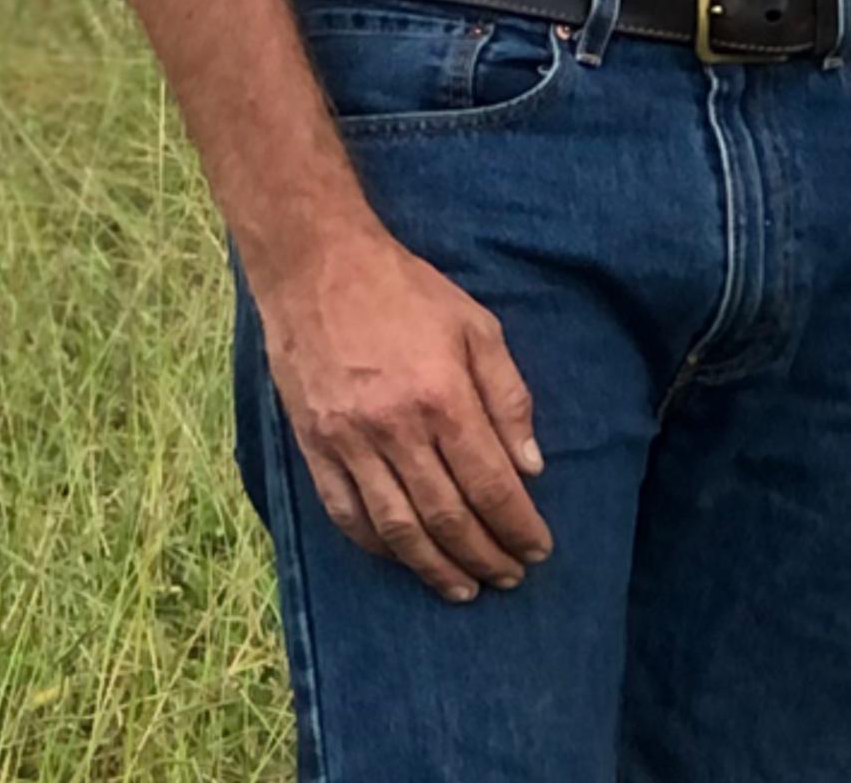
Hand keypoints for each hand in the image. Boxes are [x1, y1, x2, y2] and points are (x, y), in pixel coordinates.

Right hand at [249, 221, 551, 601]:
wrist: (316, 263)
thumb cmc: (403, 289)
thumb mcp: (475, 325)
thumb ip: (508, 397)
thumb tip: (530, 466)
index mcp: (442, 396)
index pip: (491, 485)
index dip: (519, 527)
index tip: (537, 550)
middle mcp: (395, 427)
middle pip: (448, 516)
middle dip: (485, 556)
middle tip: (509, 577)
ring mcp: (348, 440)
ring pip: (398, 528)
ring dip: (435, 567)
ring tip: (463, 587)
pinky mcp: (313, 444)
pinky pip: (345, 513)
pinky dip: (377, 546)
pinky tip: (402, 557)